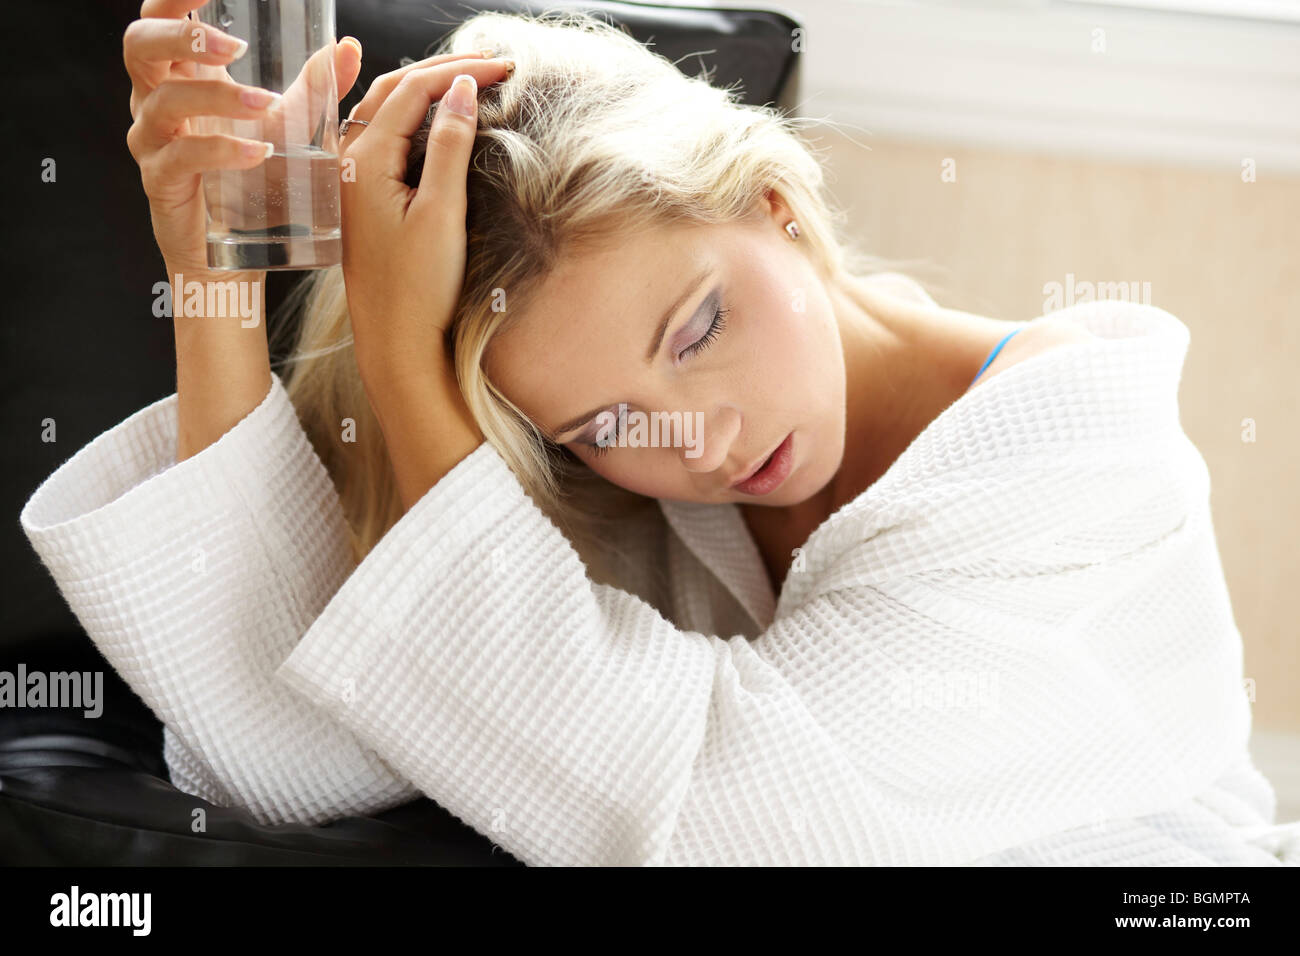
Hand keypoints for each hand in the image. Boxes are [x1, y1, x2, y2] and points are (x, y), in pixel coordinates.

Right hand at [124, 0, 363, 277]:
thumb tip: (348, 48)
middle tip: (231, 46)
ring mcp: (153, 143)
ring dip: (218, 98)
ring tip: (264, 105)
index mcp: (181, 77)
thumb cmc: (253, 183)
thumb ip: (314, 88)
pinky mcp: (162, 183)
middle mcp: (156, 102)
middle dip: (180, 36)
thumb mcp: (287, 126)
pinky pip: (183, 158)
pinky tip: (257, 152)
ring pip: (165, 103)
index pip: (160, 20)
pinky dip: (221, 151)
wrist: (234, 256)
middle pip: (140, 47)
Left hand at [337, 56, 512, 385]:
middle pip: (393, 90)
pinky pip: (383, 138)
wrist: (395, 344)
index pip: (412, 89)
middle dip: (443, 69)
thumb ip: (448, 147)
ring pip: (385, 111)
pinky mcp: (362, 200)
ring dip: (426, 88)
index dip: (459, 70)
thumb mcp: (441, 214)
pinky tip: (436, 118)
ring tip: (469, 80)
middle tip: (492, 63)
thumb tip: (462, 89)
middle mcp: (348, 163)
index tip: (505, 66)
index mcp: (363, 161)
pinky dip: (413, 116)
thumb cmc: (418, 289)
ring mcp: (352, 181)